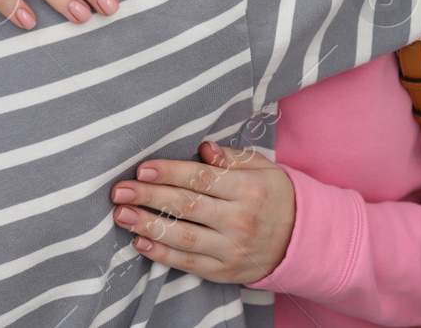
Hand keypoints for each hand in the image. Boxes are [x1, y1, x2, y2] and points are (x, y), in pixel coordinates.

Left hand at [110, 142, 294, 284]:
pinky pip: (188, 264)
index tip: (142, 169)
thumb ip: (231, 158)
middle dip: (149, 197)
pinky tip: (140, 242)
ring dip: (148, 226)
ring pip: (183, 237)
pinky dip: (162, 254)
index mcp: (248, 189)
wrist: (301, 239)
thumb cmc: (273, 195)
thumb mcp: (262, 167)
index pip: (201, 178)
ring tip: (122, 215)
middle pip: (187, 206)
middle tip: (119, 191)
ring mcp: (231, 249)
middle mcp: (239, 220)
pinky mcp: (225, 272)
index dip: (170, 173)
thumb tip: (203, 147)